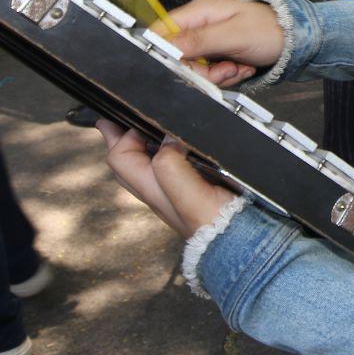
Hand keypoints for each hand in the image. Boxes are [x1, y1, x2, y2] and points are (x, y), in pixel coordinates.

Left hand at [97, 121, 235, 237]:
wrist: (238, 239)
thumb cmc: (214, 222)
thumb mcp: (187, 196)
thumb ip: (171, 166)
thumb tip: (169, 136)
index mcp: (151, 189)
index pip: (119, 157)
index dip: (124, 134)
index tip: (142, 115)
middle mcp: (157, 189)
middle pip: (125, 160)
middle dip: (120, 136)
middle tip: (114, 116)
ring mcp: (174, 189)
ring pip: (145, 162)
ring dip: (143, 142)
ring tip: (143, 124)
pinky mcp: (193, 187)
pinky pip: (170, 164)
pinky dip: (167, 149)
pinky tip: (178, 141)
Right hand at [157, 0, 284, 87]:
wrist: (295, 42)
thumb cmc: (270, 30)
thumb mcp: (234, 34)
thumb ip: (200, 40)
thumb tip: (166, 46)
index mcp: (199, 12)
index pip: (162, 32)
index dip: (165, 54)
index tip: (183, 68)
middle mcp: (199, 26)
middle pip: (177, 57)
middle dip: (200, 70)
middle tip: (226, 69)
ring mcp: (207, 43)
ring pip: (193, 70)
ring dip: (216, 76)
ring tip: (238, 67)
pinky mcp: (216, 57)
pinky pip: (209, 74)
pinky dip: (225, 76)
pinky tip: (242, 69)